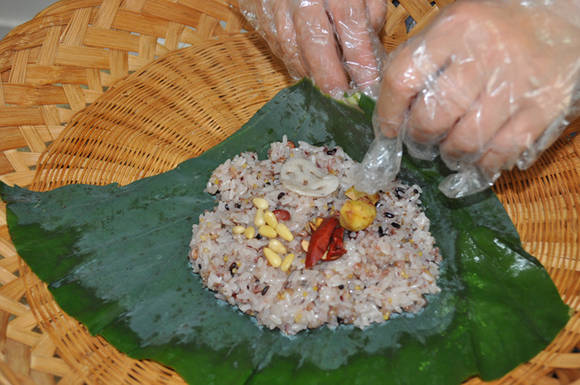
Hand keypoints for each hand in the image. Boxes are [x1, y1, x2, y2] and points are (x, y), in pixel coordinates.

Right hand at [239, 0, 386, 96]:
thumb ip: (370, 11)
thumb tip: (370, 52)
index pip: (351, 28)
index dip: (361, 61)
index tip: (369, 86)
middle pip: (316, 44)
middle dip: (331, 77)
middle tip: (343, 98)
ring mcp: (278, 8)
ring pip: (293, 50)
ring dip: (311, 75)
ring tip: (327, 92)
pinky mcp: (261, 15)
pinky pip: (277, 46)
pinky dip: (293, 63)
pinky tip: (307, 74)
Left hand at [374, 0, 579, 196]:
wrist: (563, 21)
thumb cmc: (494, 29)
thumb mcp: (452, 27)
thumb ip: (419, 62)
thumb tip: (390, 112)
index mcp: (454, 28)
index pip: (401, 80)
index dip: (388, 114)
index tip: (389, 131)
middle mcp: (484, 54)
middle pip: (432, 118)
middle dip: (420, 139)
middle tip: (422, 141)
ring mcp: (516, 83)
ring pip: (464, 142)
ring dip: (450, 154)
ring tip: (449, 150)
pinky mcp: (544, 108)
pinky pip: (501, 152)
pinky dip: (483, 164)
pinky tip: (477, 159)